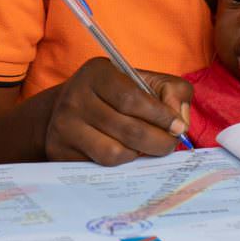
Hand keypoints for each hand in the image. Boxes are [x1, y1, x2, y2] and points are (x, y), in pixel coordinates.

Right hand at [45, 58, 192, 165]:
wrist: (69, 109)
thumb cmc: (116, 95)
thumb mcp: (144, 81)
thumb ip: (173, 91)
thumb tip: (180, 122)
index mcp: (97, 73)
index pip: (132, 99)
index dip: (161, 117)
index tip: (178, 127)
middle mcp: (75, 97)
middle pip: (128, 130)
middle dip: (159, 142)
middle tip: (170, 144)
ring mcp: (64, 126)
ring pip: (115, 153)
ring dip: (139, 155)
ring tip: (144, 148)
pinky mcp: (59, 150)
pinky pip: (100, 167)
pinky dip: (120, 165)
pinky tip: (124, 154)